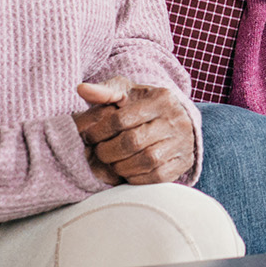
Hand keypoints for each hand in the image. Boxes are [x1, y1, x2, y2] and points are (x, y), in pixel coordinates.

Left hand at [73, 79, 195, 185]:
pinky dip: (137, 177)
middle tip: (100, 152)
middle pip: (133, 142)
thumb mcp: (127, 92)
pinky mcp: (184, 163)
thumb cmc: (144, 105)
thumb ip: (104, 92)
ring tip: (113, 162)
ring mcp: (182, 143)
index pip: (122, 119)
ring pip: (146, 161)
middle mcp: (176, 120)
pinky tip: (128, 171)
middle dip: (108, 151)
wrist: (177, 119)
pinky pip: (157, 177)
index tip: (90, 136)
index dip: (100, 131)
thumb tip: (81, 89)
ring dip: (122, 166)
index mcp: (161, 98)